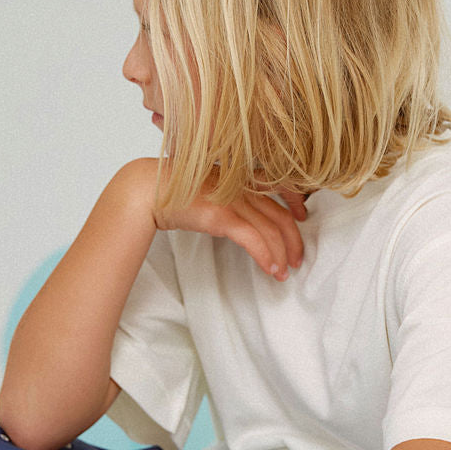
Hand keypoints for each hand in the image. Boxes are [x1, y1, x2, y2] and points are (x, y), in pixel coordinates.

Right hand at [154, 170, 306, 280]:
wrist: (148, 189)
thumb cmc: (173, 190)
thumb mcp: (208, 186)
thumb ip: (228, 195)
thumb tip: (241, 214)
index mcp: (241, 177)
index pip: (281, 185)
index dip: (296, 203)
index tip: (302, 217)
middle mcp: (242, 186)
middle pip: (282, 216)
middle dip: (294, 241)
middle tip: (298, 259)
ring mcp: (233, 200)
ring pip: (272, 231)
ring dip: (282, 255)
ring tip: (284, 273)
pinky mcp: (223, 216)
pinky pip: (254, 240)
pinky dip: (266, 257)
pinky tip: (271, 269)